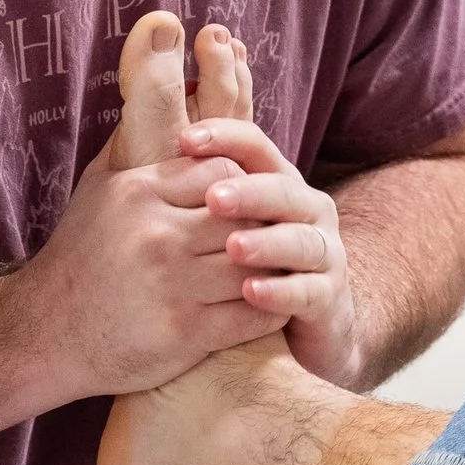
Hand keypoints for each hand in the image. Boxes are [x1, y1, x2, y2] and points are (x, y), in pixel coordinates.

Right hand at [21, 147, 286, 400]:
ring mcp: (171, 284)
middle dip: (264, 227)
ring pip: (254, 262)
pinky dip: (271, 309)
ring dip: (271, 268)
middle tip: (273, 238)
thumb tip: (183, 98)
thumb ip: (138, 146)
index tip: (245, 206)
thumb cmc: (79, 258)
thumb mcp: (97, 190)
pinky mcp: (184, 332)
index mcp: (138, 192)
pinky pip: (253, 313)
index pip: (223, 171)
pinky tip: (268, 304)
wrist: (44, 336)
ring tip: (276, 270)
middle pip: (245, 215)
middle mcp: (155, 234)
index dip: (244, 187)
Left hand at [178, 119, 361, 387]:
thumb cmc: (238, 267)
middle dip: (248, 192)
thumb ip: (186, 187)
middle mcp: (305, 210)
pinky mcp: (327, 298)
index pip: (255, 146)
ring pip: (301, 239)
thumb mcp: (212, 224)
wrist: (293, 327)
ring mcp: (322, 253)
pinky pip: (308, 292)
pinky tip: (252, 293)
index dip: (225, 137)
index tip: (185, 140)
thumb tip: (137, 139)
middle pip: (283, 189)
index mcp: (275, 182)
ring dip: (268, 243)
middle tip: (213, 199)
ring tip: (234, 248)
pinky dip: (281, 292)